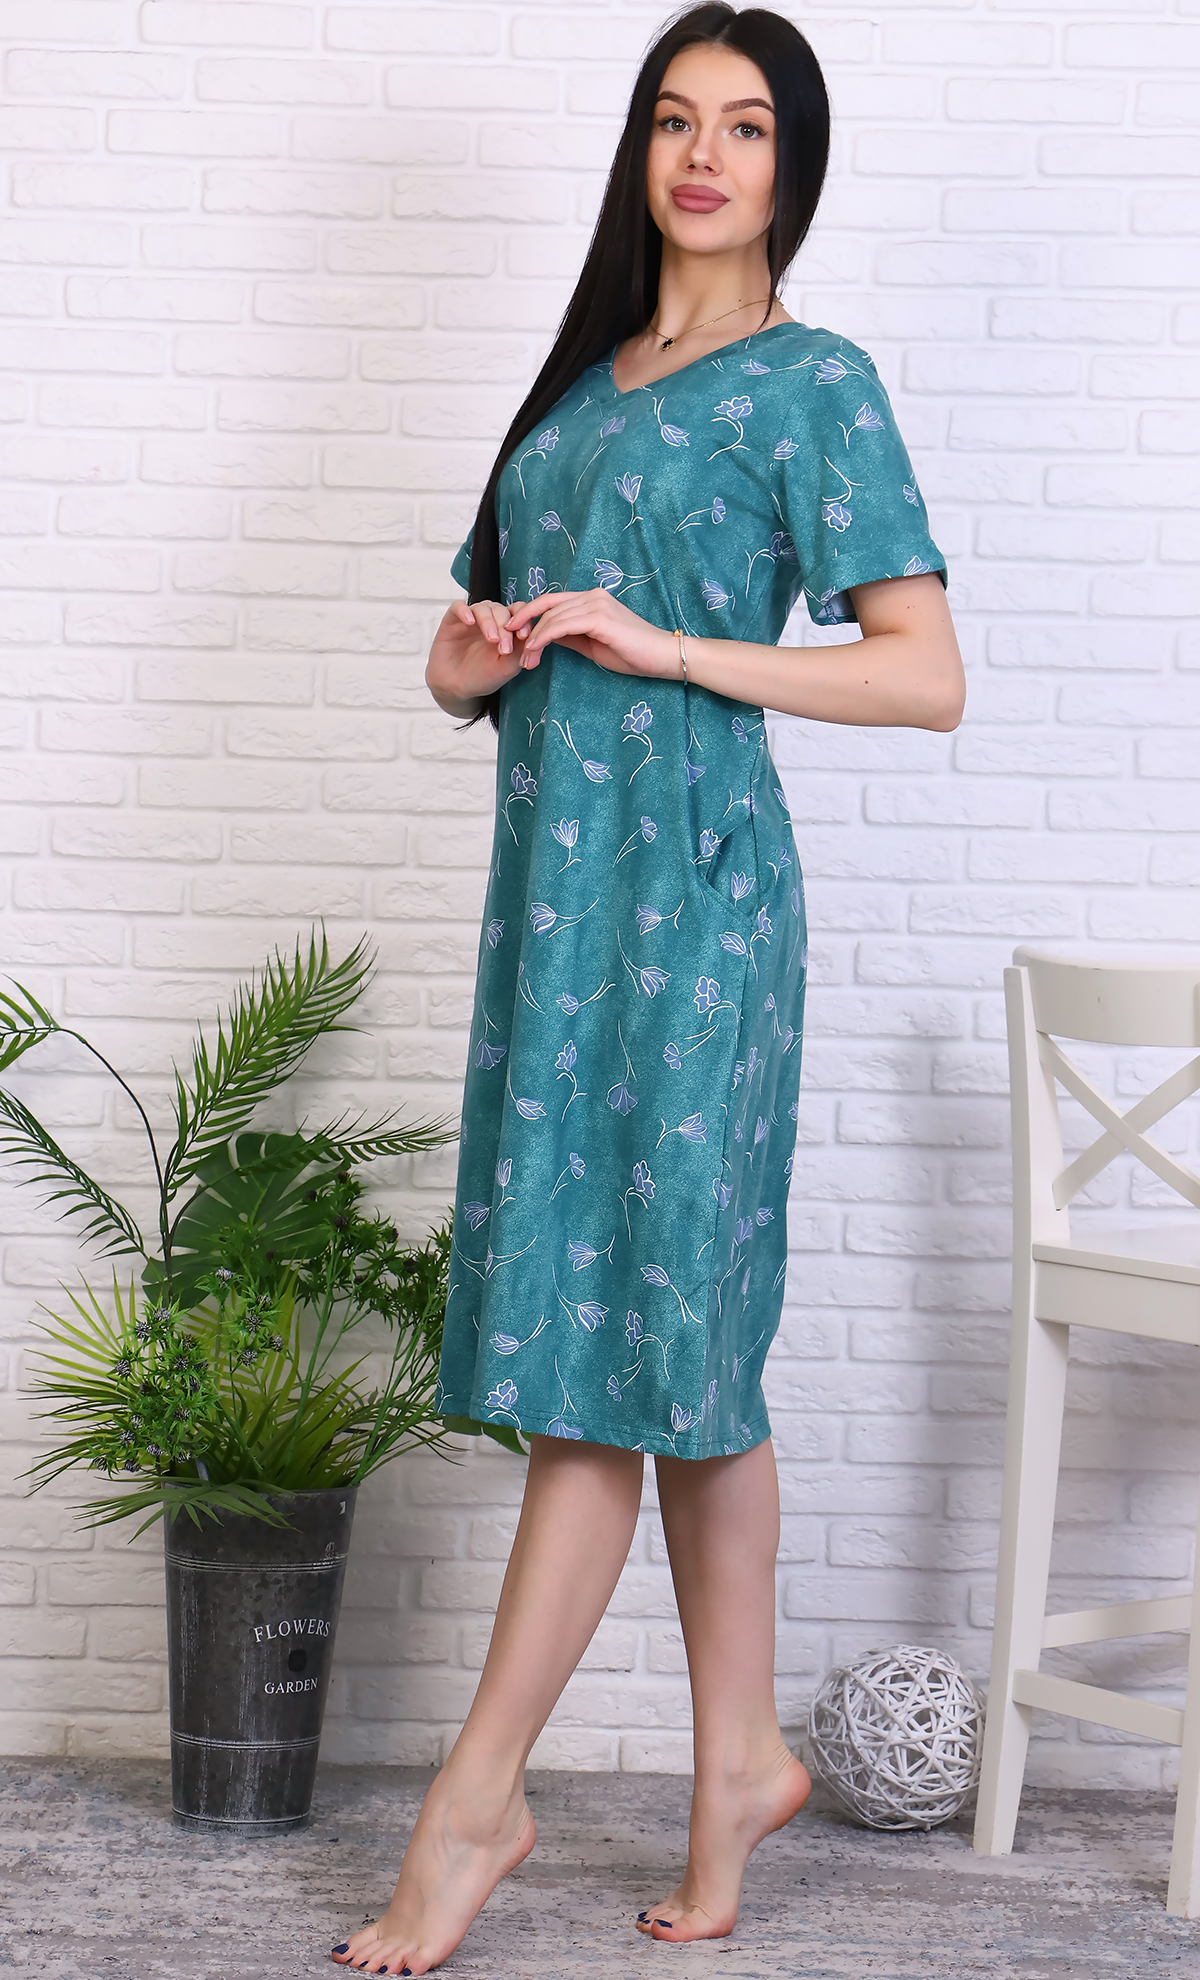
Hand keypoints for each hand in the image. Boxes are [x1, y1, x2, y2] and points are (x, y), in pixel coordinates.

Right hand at [426, 599, 524, 714]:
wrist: (457, 687)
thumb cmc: (483, 676)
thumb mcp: (508, 667)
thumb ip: (521, 650)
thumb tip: (533, 633)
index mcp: (507, 628)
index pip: (519, 612)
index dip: (523, 619)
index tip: (523, 636)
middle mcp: (491, 619)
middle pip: (502, 610)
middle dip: (505, 628)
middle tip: (504, 648)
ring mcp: (472, 618)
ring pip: (483, 607)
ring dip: (489, 622)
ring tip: (492, 639)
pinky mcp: (453, 619)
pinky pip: (458, 606)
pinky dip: (464, 611)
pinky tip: (469, 622)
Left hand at [504, 588, 678, 678]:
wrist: (663, 656)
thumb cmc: (633, 654)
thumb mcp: (593, 645)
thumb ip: (570, 636)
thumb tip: (545, 637)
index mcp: (592, 599)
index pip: (552, 601)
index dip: (530, 613)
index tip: (514, 632)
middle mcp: (592, 596)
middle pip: (547, 605)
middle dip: (524, 624)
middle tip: (510, 646)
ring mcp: (596, 604)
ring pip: (551, 617)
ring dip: (533, 638)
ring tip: (525, 659)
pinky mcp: (599, 618)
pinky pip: (561, 626)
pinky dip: (544, 637)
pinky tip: (535, 649)